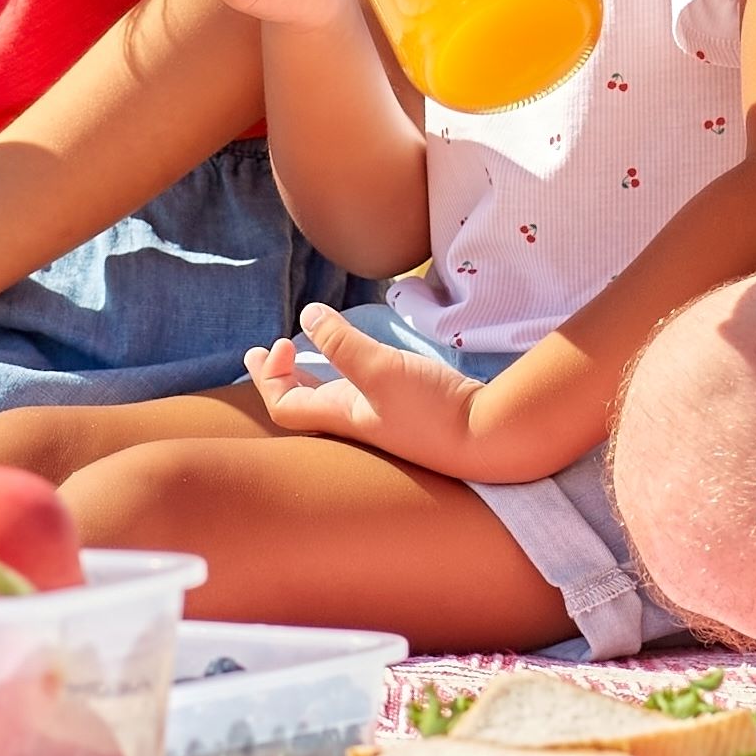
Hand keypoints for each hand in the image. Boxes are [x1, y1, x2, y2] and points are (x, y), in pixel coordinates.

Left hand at [249, 301, 529, 479]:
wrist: (489, 439)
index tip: (280, 343)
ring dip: (310, 375)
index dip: (269, 377)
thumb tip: (307, 317)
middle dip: (280, 377)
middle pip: (303, 404)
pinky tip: (357, 362)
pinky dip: (343, 374)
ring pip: (331, 399)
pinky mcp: (407, 412)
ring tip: (301, 355)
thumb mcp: (380, 370)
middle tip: (266, 352)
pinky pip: (358, 394)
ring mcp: (381, 419)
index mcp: (340, 418)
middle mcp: (355, 423)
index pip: (284, 406)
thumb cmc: (431, 410)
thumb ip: (342, 343)